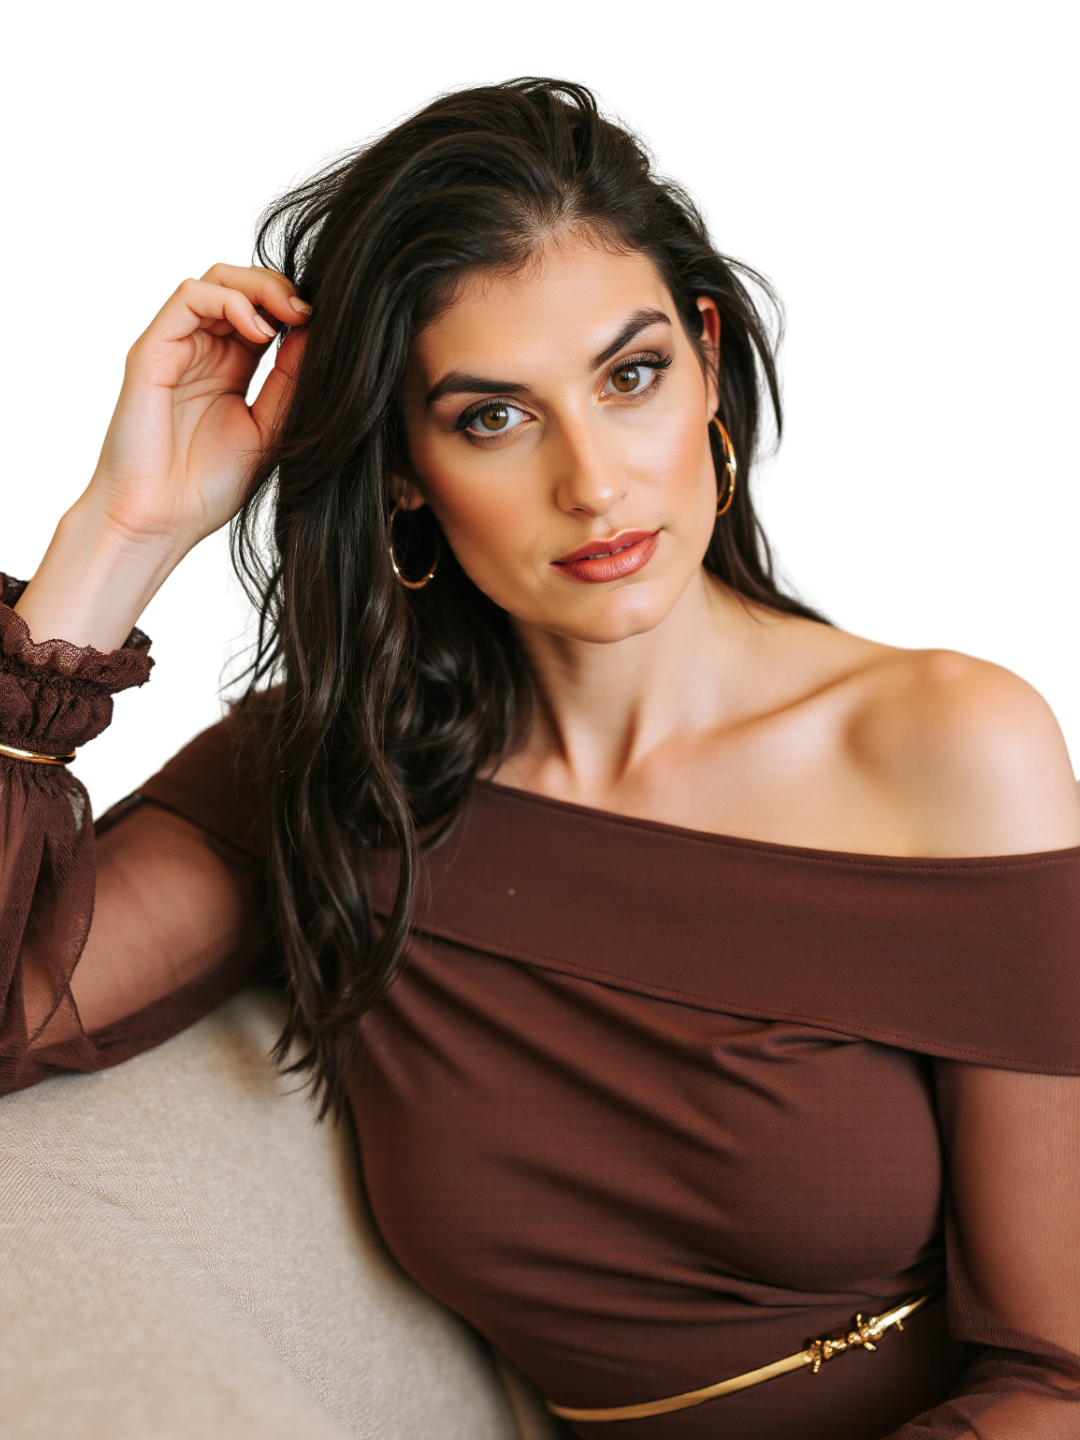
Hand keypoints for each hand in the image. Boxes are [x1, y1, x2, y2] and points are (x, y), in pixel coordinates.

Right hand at [15, 267, 309, 650]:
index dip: (296, 308)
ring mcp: (177, 346)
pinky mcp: (152, 350)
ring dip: (260, 287)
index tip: (330, 326)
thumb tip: (319, 334)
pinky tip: (260, 331)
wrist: (162, 521)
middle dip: (282, 288)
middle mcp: (203, 349)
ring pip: (216, 280)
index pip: (265, 311)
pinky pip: (188, 298)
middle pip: (241, 284)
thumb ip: (290, 382)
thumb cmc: (209, 487)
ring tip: (292, 316)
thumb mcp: (270, 429)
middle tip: (313, 313)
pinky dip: (228, 301)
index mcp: (233, 366)